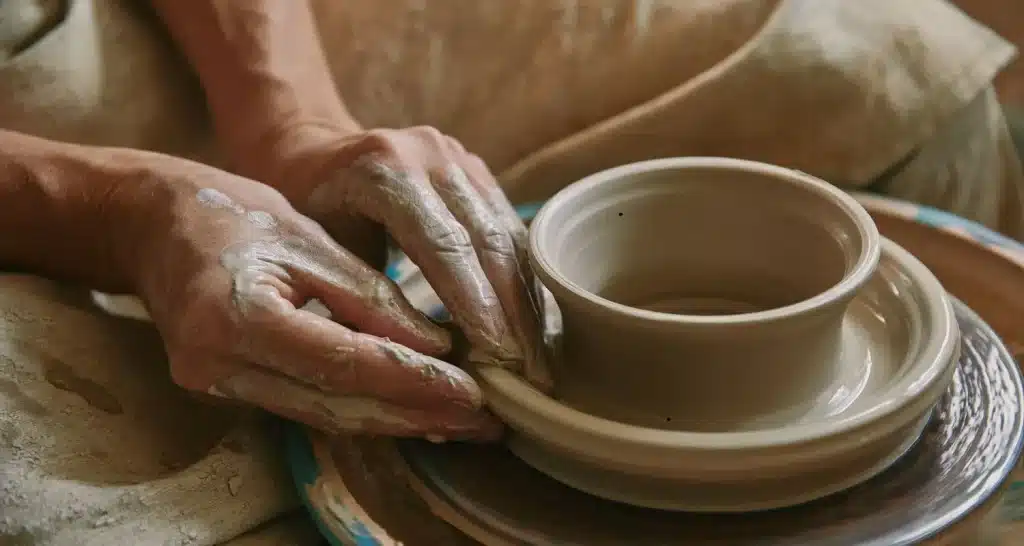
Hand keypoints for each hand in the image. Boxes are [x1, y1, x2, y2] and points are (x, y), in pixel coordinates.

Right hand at [121, 153, 501, 439]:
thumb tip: (435, 346)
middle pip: (339, 405)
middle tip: (485, 421)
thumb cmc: (228, 213)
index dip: (415, 381)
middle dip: (418, 415)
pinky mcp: (227, 389)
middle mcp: (219, 363)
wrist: (152, 224)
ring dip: (399, 422)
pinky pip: (309, 407)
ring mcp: (216, 384)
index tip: (474, 392)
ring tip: (461, 423)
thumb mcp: (306, 241)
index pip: (345, 362)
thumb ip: (367, 297)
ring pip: (328, 416)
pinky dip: (364, 410)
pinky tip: (411, 413)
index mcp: (237, 314)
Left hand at [267, 125, 552, 389]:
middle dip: (513, 313)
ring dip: (530, 305)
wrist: (315, 155)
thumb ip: (361, 303)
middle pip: (487, 240)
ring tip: (540, 362)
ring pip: (511, 238)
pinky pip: (515, 234)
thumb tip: (407, 377)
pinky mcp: (482, 175)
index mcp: (383, 171)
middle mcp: (430, 156)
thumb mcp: (321, 254)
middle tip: (528, 373)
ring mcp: (461, 161)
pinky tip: (539, 331)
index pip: (442, 243)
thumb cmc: (310, 213)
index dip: (473, 301)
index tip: (496, 356)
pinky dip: (528, 286)